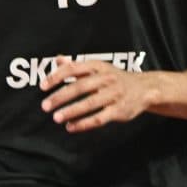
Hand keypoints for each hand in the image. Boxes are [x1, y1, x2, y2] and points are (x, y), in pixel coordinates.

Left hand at [41, 60, 157, 132]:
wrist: (144, 88)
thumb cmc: (115, 78)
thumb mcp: (98, 67)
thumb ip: (76, 65)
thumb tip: (57, 59)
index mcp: (98, 66)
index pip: (74, 68)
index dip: (57, 76)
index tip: (42, 86)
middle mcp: (106, 78)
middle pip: (80, 87)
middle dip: (61, 97)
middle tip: (45, 106)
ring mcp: (114, 95)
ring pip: (89, 104)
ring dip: (71, 111)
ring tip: (56, 118)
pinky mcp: (119, 110)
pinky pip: (99, 118)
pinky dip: (83, 124)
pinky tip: (71, 127)